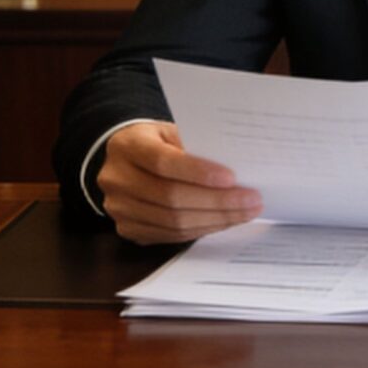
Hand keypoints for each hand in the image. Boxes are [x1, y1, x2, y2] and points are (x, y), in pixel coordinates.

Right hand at [96, 121, 263, 244]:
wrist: (125, 159)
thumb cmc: (156, 142)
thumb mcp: (170, 132)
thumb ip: (195, 146)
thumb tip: (236, 170)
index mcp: (127, 146)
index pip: (163, 163)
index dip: (198, 172)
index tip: (232, 178)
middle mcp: (116, 178)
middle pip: (170, 198)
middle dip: (217, 202)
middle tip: (251, 200)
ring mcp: (119, 208)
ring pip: (173, 222)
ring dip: (215, 220)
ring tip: (245, 212)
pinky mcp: (127, 229)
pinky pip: (170, 236)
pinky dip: (201, 229)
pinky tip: (223, 221)